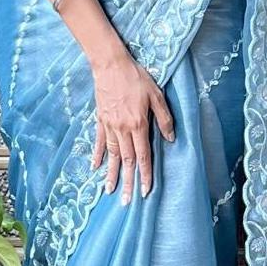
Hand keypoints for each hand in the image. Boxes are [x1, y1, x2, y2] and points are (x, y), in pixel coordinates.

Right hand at [90, 48, 174, 202]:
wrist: (110, 64)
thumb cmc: (136, 78)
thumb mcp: (157, 95)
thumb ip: (164, 118)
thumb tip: (170, 139)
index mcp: (138, 124)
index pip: (142, 156)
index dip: (145, 174)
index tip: (145, 191)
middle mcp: (122, 129)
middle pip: (126, 161)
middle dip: (127, 182)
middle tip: (126, 202)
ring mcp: (109, 125)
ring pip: (112, 155)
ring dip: (111, 174)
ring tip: (110, 191)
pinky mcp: (100, 119)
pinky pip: (100, 141)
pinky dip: (98, 155)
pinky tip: (96, 167)